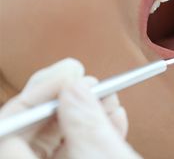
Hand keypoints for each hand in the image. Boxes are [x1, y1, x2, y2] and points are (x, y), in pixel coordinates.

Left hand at [0, 59, 141, 158]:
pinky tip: (115, 115)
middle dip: (67, 97)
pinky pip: (80, 143)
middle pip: (37, 124)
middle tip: (88, 79)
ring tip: (110, 94)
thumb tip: (75, 86)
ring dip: (88, 108)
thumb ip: (86, 125)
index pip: (12, 125)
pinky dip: (98, 126)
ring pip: (61, 132)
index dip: (39, 93)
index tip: (70, 74)